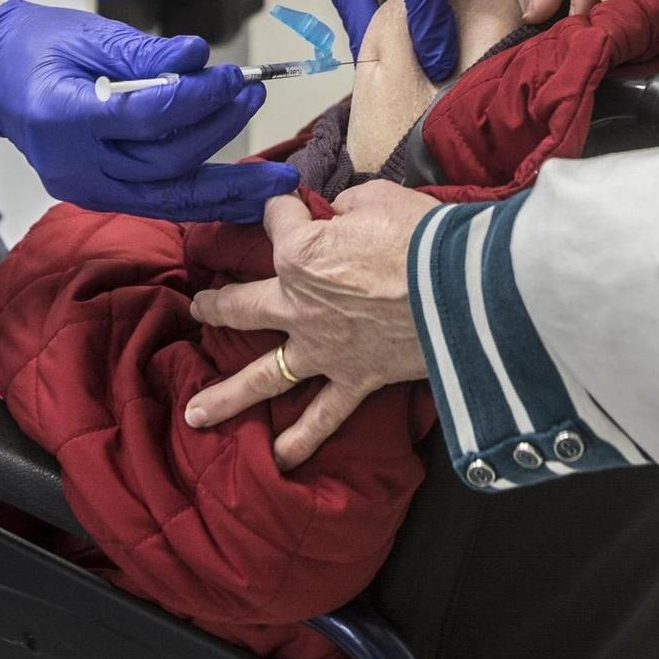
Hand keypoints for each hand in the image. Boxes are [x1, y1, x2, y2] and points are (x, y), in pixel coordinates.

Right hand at [0, 0, 297, 221]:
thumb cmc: (37, 48)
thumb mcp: (87, 34)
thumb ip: (144, 54)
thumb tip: (197, 57)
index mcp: (63, 117)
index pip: (146, 117)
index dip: (198, 98)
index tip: (234, 76)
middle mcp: (74, 164)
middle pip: (163, 161)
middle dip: (218, 129)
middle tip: (253, 95)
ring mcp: (85, 188)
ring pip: (168, 196)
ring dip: (226, 187)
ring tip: (275, 179)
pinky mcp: (100, 197)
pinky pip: (160, 205)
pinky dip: (204, 203)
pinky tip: (243, 200)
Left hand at [186, 182, 437, 468]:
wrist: (463, 289)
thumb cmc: (421, 236)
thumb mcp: (377, 198)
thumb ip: (346, 208)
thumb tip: (342, 216)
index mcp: (300, 254)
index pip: (278, 220)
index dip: (285, 207)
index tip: (295, 202)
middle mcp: (298, 305)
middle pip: (242, 304)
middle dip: (215, 305)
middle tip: (198, 309)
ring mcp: (323, 349)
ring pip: (264, 375)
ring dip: (227, 396)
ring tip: (195, 414)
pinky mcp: (356, 379)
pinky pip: (323, 417)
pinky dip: (300, 440)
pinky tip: (278, 460)